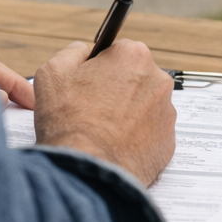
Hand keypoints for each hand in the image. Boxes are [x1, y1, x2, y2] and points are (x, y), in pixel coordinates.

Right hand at [33, 39, 175, 186]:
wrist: (87, 169)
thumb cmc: (70, 123)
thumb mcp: (53, 73)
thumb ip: (72, 52)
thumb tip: (83, 51)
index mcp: (133, 56)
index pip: (117, 52)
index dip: (99, 68)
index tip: (90, 83)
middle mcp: (158, 80)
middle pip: (134, 78)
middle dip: (116, 90)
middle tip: (92, 109)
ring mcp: (167, 113)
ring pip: (144, 106)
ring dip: (127, 114)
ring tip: (102, 130)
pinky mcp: (168, 142)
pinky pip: (150, 133)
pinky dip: (135, 138)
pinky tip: (114, 145)